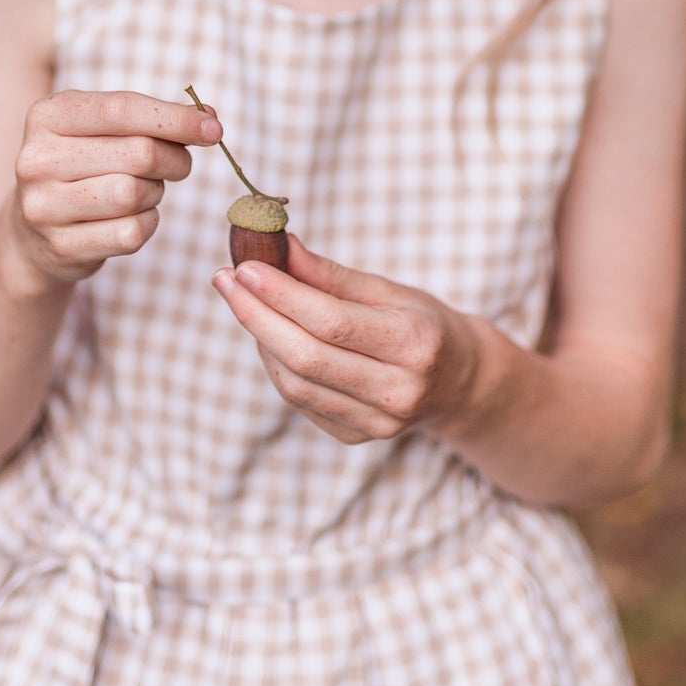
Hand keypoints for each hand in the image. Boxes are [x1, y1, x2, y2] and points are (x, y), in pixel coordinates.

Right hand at [3, 91, 220, 291]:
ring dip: (156, 192)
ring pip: (134, 194)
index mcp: (48, 115)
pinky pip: (130, 234)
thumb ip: (154, 118)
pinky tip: (136, 216)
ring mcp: (43, 206)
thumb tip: (210, 121)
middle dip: (174, 159)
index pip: (121, 108)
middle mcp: (37, 159)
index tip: (214, 129)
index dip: (175, 118)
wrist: (35, 230)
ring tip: (146, 189)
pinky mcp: (60, 246)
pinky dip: (147, 223)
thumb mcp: (103, 129)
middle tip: (179, 164)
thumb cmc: (84, 166)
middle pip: (138, 153)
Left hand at [212, 236, 494, 445]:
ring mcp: (377, 423)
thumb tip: (280, 247)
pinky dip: (275, 364)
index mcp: (415, 344)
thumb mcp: (390, 289)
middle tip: (225, 279)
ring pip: (294, 384)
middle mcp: (398, 391)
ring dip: (260, 339)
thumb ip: (331, 275)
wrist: (460, 383)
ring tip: (245, 301)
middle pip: (306, 357)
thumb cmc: (424, 323)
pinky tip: (269, 334)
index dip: (281, 294)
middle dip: (256, 315)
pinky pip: (299, 400)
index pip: (332, 322)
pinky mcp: (356, 438)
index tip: (244, 266)